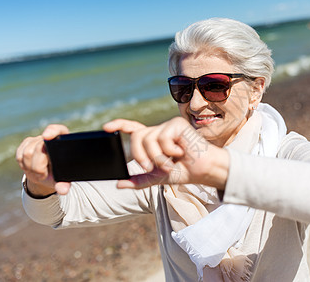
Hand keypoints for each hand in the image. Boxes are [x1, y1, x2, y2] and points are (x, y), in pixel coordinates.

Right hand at [15, 124, 70, 196]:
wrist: (48, 174)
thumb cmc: (59, 174)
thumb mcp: (63, 180)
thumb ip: (64, 184)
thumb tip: (62, 190)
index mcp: (63, 142)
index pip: (58, 130)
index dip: (52, 131)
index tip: (47, 136)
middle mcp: (50, 137)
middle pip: (37, 148)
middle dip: (38, 166)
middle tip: (43, 174)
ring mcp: (37, 139)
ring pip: (27, 153)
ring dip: (31, 167)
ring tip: (39, 172)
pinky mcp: (27, 143)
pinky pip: (19, 155)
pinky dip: (24, 165)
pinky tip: (31, 168)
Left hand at [104, 117, 228, 189]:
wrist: (203, 170)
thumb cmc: (183, 171)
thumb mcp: (157, 177)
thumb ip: (139, 180)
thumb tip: (119, 184)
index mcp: (153, 139)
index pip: (133, 128)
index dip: (119, 125)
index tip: (106, 128)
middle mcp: (159, 130)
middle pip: (137, 137)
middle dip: (140, 155)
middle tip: (150, 167)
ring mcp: (168, 126)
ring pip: (148, 139)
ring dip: (158, 157)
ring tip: (171, 162)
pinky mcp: (177, 124)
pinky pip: (162, 138)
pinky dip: (169, 151)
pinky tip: (181, 152)